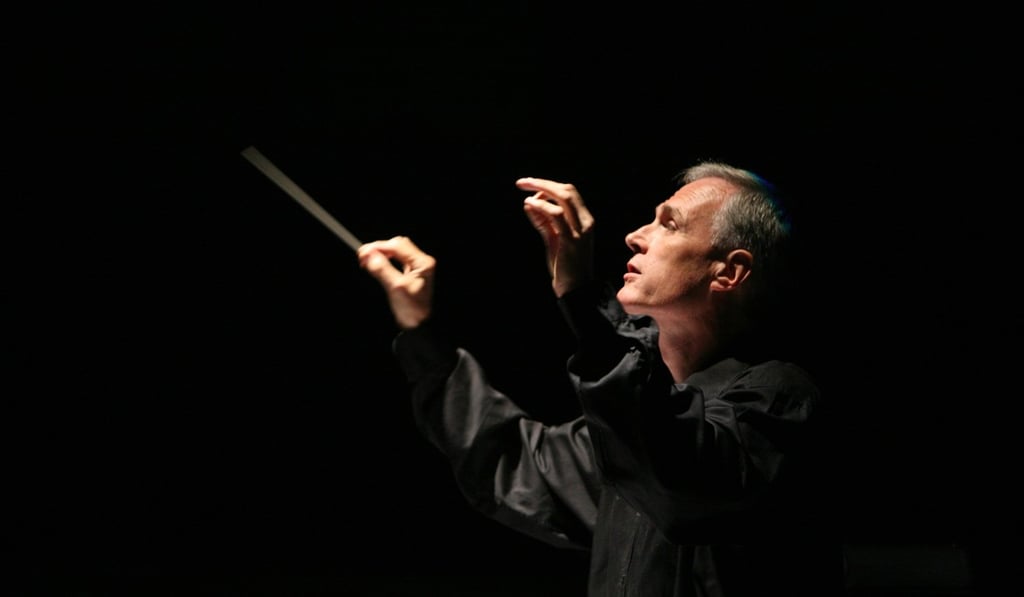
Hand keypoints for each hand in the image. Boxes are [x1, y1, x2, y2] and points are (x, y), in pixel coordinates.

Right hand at [358, 236, 435, 329]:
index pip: (397, 246)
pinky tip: (376, 263)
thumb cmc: (412, 310)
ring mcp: (417, 266)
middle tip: (363, 256)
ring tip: (367, 259)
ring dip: (381, 253)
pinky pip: (397, 259)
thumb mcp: (395, 288)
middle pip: (397, 245)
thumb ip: (382, 270)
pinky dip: (385, 259)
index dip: (379, 247)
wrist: (419, 324)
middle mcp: (421, 261)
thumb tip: (369, 255)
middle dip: (379, 248)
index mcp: (422, 263)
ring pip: (396, 251)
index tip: (363, 252)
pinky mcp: (411, 271)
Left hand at [517, 177, 594, 296]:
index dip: (549, 186)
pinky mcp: (570, 241)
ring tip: (523, 189)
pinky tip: (528, 204)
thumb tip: (529, 203)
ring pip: (563, 197)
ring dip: (541, 189)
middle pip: (567, 190)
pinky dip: (541, 206)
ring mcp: (580, 231)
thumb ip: (543, 223)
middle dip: (543, 182)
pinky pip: (556, 215)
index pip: (570, 193)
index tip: (530, 185)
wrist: (576, 291)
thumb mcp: (554, 240)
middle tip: (522, 182)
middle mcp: (586, 222)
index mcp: (585, 221)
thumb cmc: (565, 267)